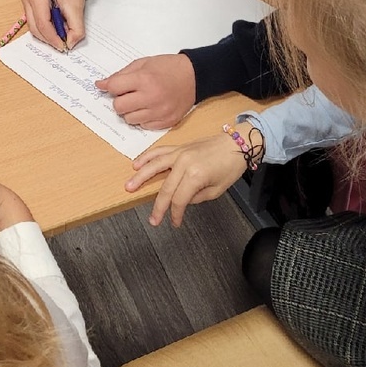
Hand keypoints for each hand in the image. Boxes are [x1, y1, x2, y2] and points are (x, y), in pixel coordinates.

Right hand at [20, 0, 85, 50]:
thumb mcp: (77, 9)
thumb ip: (76, 29)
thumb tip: (70, 44)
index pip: (43, 24)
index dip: (53, 38)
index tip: (64, 46)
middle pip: (36, 28)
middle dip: (50, 39)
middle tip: (64, 43)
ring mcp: (25, 2)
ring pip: (34, 28)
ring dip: (48, 35)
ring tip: (61, 32)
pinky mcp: (27, 6)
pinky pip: (34, 24)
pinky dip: (45, 30)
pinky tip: (55, 27)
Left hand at [96, 53, 195, 129]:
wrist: (194, 76)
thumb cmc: (167, 68)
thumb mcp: (143, 63)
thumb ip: (121, 74)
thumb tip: (101, 85)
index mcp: (144, 79)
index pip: (114, 87)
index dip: (110, 86)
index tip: (111, 86)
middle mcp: (151, 97)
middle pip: (119, 107)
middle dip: (119, 100)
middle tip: (127, 95)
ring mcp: (159, 112)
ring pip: (129, 119)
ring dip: (130, 111)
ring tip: (139, 102)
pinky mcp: (167, 122)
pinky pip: (144, 126)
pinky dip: (143, 118)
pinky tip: (149, 108)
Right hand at [126, 131, 247, 226]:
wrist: (236, 144)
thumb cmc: (230, 166)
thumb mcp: (217, 189)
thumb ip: (197, 197)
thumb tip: (183, 201)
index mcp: (196, 176)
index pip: (179, 199)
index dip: (175, 213)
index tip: (175, 222)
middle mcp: (185, 164)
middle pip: (166, 188)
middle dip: (158, 206)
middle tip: (152, 219)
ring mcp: (180, 154)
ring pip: (155, 166)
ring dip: (140, 177)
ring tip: (129, 186)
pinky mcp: (179, 148)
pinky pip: (158, 151)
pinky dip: (146, 157)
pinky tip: (136, 164)